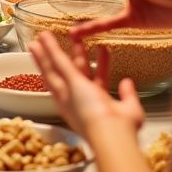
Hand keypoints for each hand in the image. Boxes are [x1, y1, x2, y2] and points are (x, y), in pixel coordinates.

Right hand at [29, 30, 144, 141]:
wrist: (112, 134)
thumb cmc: (121, 129)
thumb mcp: (130, 108)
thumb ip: (127, 95)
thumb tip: (126, 82)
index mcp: (92, 106)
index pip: (91, 81)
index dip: (93, 67)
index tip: (97, 52)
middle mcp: (77, 100)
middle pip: (66, 75)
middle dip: (62, 59)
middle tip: (59, 47)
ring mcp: (70, 92)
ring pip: (54, 69)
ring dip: (47, 52)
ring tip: (41, 38)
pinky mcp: (70, 83)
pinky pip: (58, 63)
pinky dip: (49, 49)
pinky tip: (43, 37)